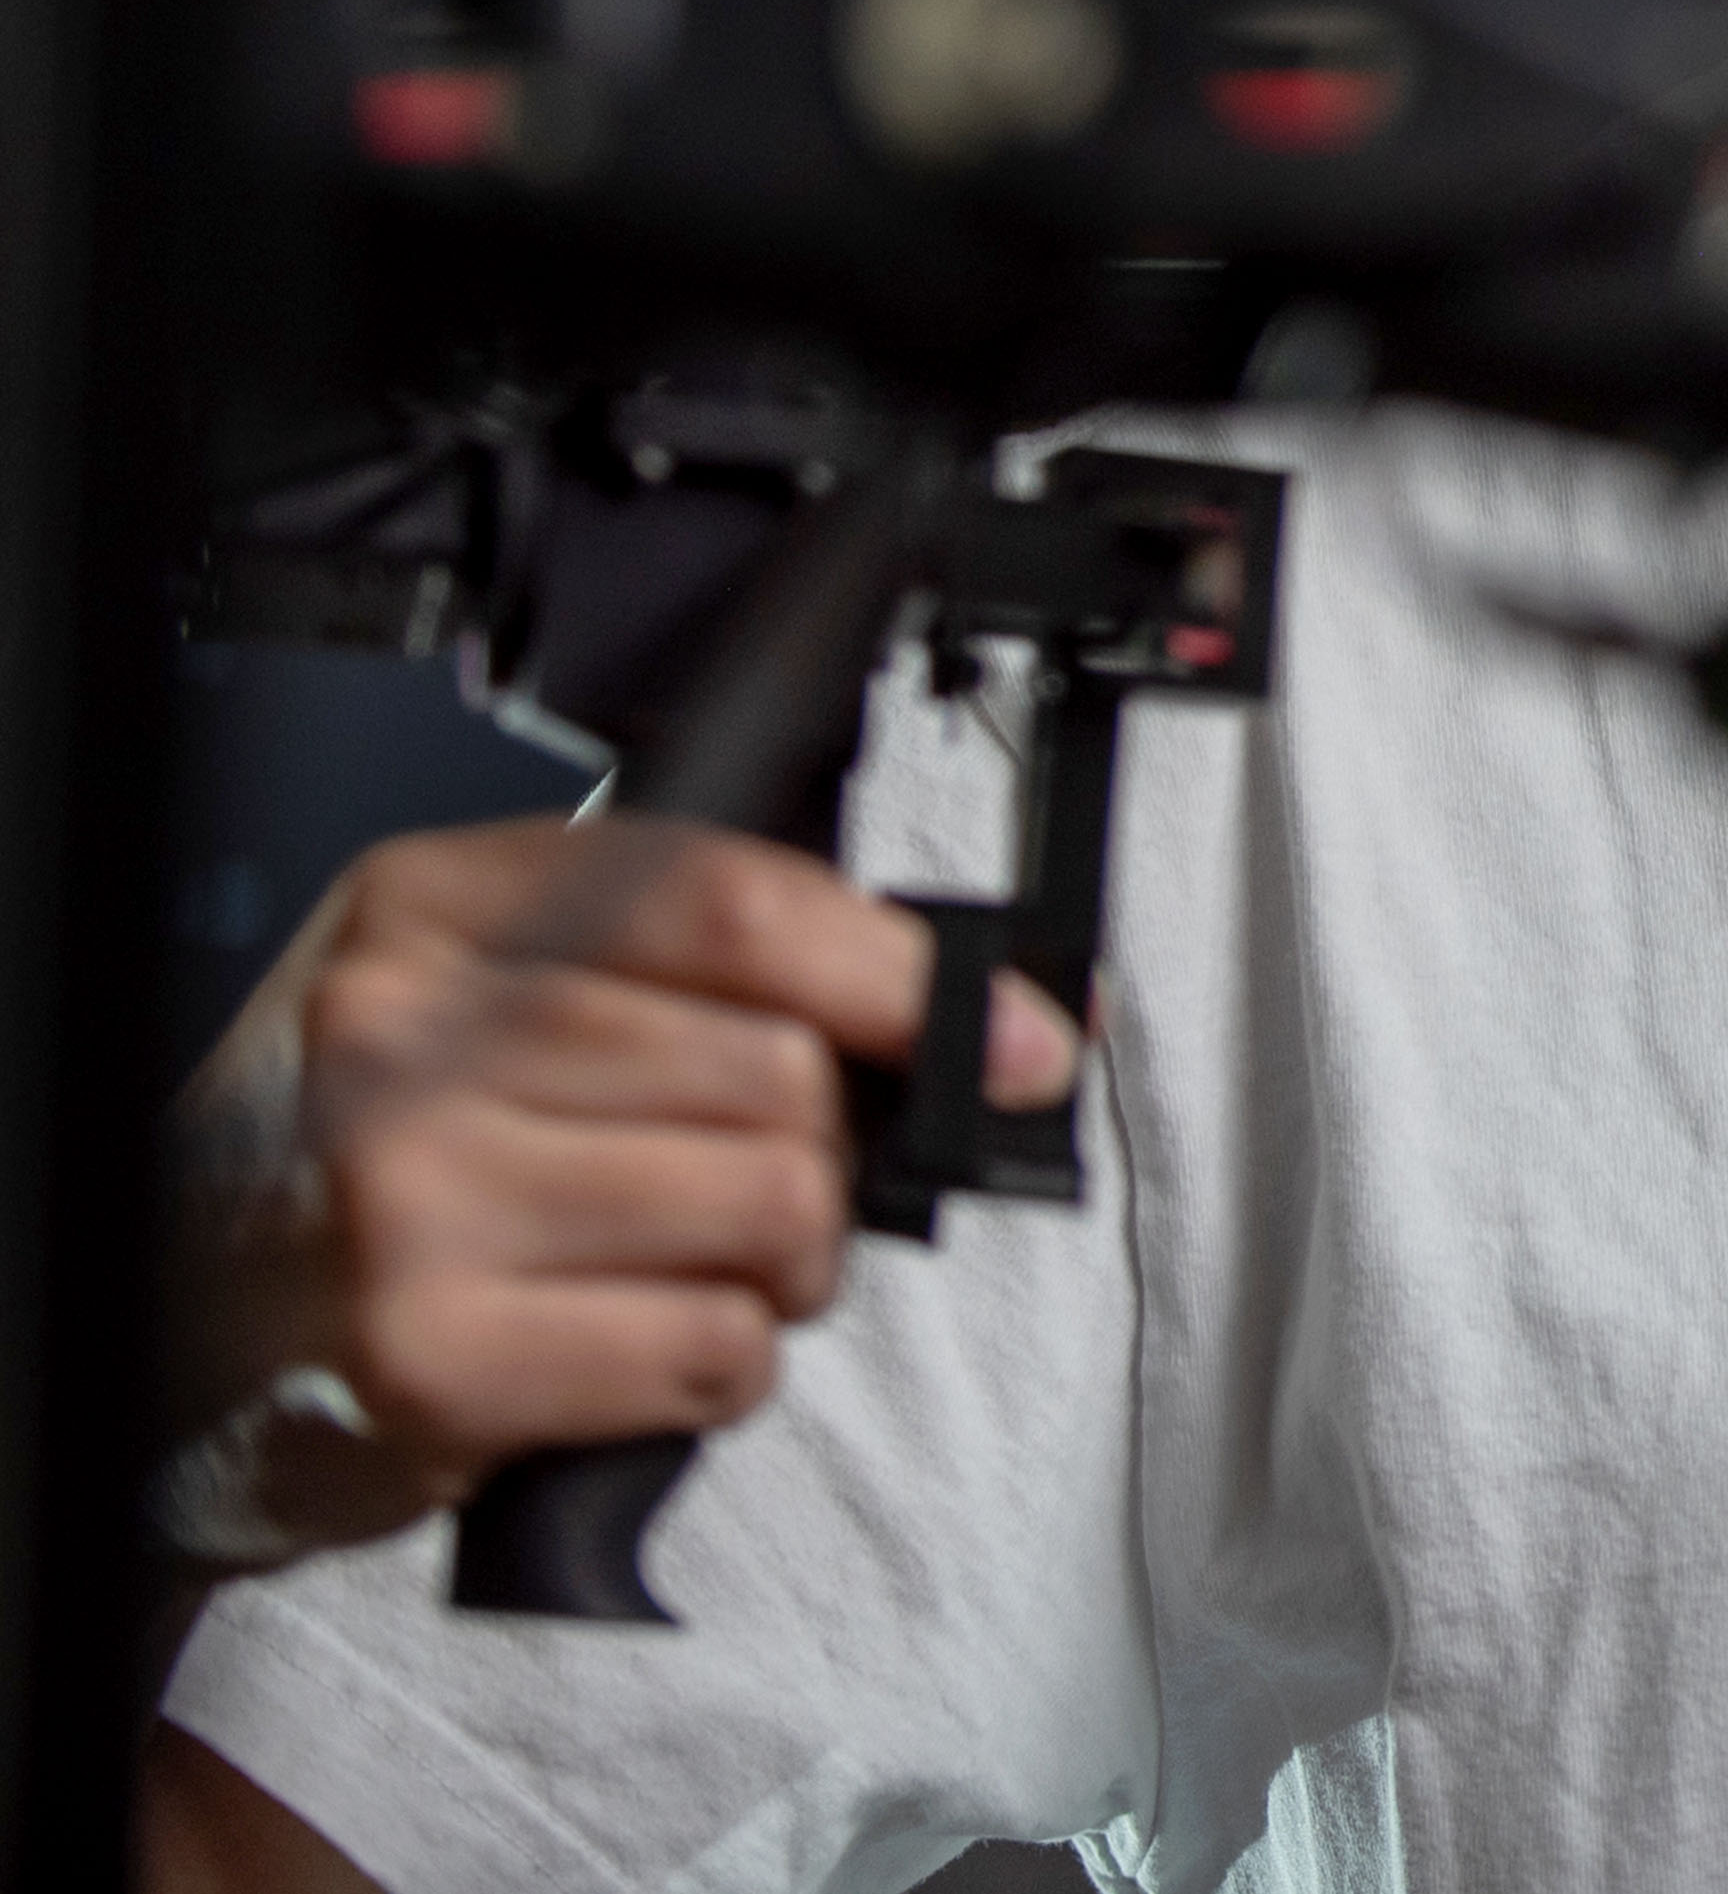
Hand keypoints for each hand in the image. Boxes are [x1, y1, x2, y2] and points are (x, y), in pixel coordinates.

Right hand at [158, 817, 1075, 1574]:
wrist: (168, 1331)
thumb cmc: (371, 1155)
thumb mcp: (494, 997)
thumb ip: (706, 974)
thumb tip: (996, 1014)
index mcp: (438, 909)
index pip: (733, 899)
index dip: (904, 970)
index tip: (1020, 1034)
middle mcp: (409, 1040)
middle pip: (778, 1069)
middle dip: (824, 1155)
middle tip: (759, 1192)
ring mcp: (412, 1202)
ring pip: (772, 1209)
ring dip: (782, 1268)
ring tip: (689, 1272)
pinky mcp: (432, 1362)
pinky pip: (709, 1351)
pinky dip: (721, 1367)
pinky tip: (640, 1353)